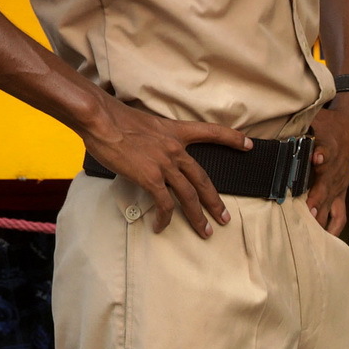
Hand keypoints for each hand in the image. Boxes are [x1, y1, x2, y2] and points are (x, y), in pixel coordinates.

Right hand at [75, 99, 251, 236]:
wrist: (99, 118)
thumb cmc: (111, 117)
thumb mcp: (142, 123)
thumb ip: (153, 141)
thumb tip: (148, 155)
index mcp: (175, 132)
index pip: (210, 132)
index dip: (231, 139)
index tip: (249, 145)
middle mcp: (175, 149)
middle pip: (203, 180)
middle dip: (215, 202)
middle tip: (224, 218)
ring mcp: (165, 164)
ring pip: (190, 197)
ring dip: (199, 217)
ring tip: (206, 232)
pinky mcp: (151, 177)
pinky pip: (164, 204)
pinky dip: (165, 218)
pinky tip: (161, 227)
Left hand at [304, 94, 348, 234]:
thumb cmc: (329, 125)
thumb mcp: (316, 118)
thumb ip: (300, 123)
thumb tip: (275, 121)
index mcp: (329, 148)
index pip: (327, 151)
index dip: (322, 155)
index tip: (316, 157)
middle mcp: (335, 171)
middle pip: (327, 186)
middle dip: (317, 199)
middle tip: (306, 210)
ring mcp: (338, 186)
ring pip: (331, 205)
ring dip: (321, 218)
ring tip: (309, 232)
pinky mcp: (340, 194)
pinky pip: (339, 216)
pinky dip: (333, 229)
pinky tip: (322, 241)